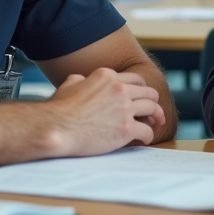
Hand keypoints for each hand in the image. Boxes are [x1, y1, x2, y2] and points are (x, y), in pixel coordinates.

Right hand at [42, 68, 163, 156]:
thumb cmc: (58, 109)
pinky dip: (149, 135)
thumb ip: (82, 80)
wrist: (56, 128)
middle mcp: (119, 88)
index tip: (142, 98)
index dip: (140, 89)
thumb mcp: (70, 84)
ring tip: (156, 123)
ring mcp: (124, 108)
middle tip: (154, 111)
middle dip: (153, 101)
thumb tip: (82, 80)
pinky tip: (145, 139)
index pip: (134, 79)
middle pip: (148, 92)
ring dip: (157, 116)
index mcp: (107, 76)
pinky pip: (147, 130)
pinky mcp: (126, 128)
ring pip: (153, 108)